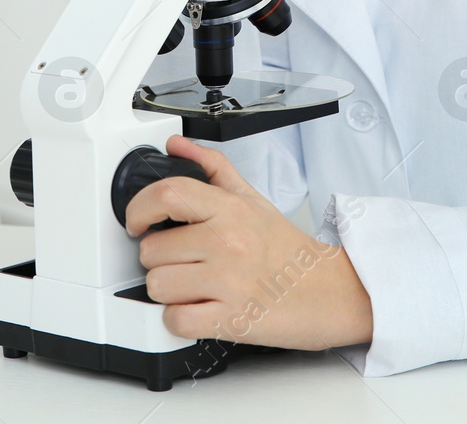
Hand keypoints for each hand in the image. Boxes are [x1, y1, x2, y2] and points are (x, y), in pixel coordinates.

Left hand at [126, 135, 372, 349]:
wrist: (330, 292)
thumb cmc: (288, 250)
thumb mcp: (252, 200)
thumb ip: (212, 168)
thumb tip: (177, 146)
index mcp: (230, 210)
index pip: (167, 195)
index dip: (138, 209)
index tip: (137, 222)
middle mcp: (227, 242)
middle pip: (153, 249)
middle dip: (160, 259)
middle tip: (184, 261)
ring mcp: (228, 281)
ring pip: (158, 286)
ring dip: (168, 291)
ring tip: (194, 285)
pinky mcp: (229, 319)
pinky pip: (175, 320)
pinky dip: (179, 320)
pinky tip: (197, 309)